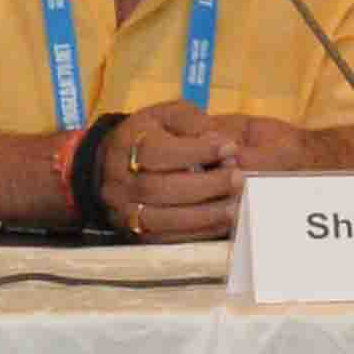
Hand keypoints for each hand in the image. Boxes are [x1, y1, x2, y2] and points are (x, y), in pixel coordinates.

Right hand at [92, 110, 268, 239]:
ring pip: (158, 219)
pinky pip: (163, 238)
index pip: (155, 151)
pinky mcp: (133, 230)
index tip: (230, 147)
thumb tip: (217, 139)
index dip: (195, 151)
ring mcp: (122, 208)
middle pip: (157, 188)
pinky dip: (195, 233)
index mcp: (126, 144)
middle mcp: (118, 179)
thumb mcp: (170, 114)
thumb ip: (192, 121)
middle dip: (203, 185)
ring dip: (202, 215)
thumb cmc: (154, 134)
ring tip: (235, 206)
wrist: (115, 163)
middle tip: (238, 179)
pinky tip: (221, 223)